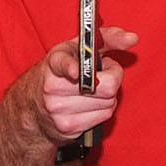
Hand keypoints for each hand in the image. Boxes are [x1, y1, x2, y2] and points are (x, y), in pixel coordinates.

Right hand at [35, 26, 135, 144]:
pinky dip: (103, 109)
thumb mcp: (79, 48)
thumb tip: (132, 38)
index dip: (71, 67)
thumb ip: (107, 38)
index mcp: (55, 61)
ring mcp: (58, 109)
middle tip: (100, 74)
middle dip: (111, 78)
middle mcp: (52, 86)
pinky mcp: (67, 127)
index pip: (62, 63)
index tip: (75, 71)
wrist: (34, 107)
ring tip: (93, 90)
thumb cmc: (62, 73)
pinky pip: (105, 116)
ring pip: (108, 102)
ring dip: (108, 95)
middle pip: (105, 86)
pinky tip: (90, 104)